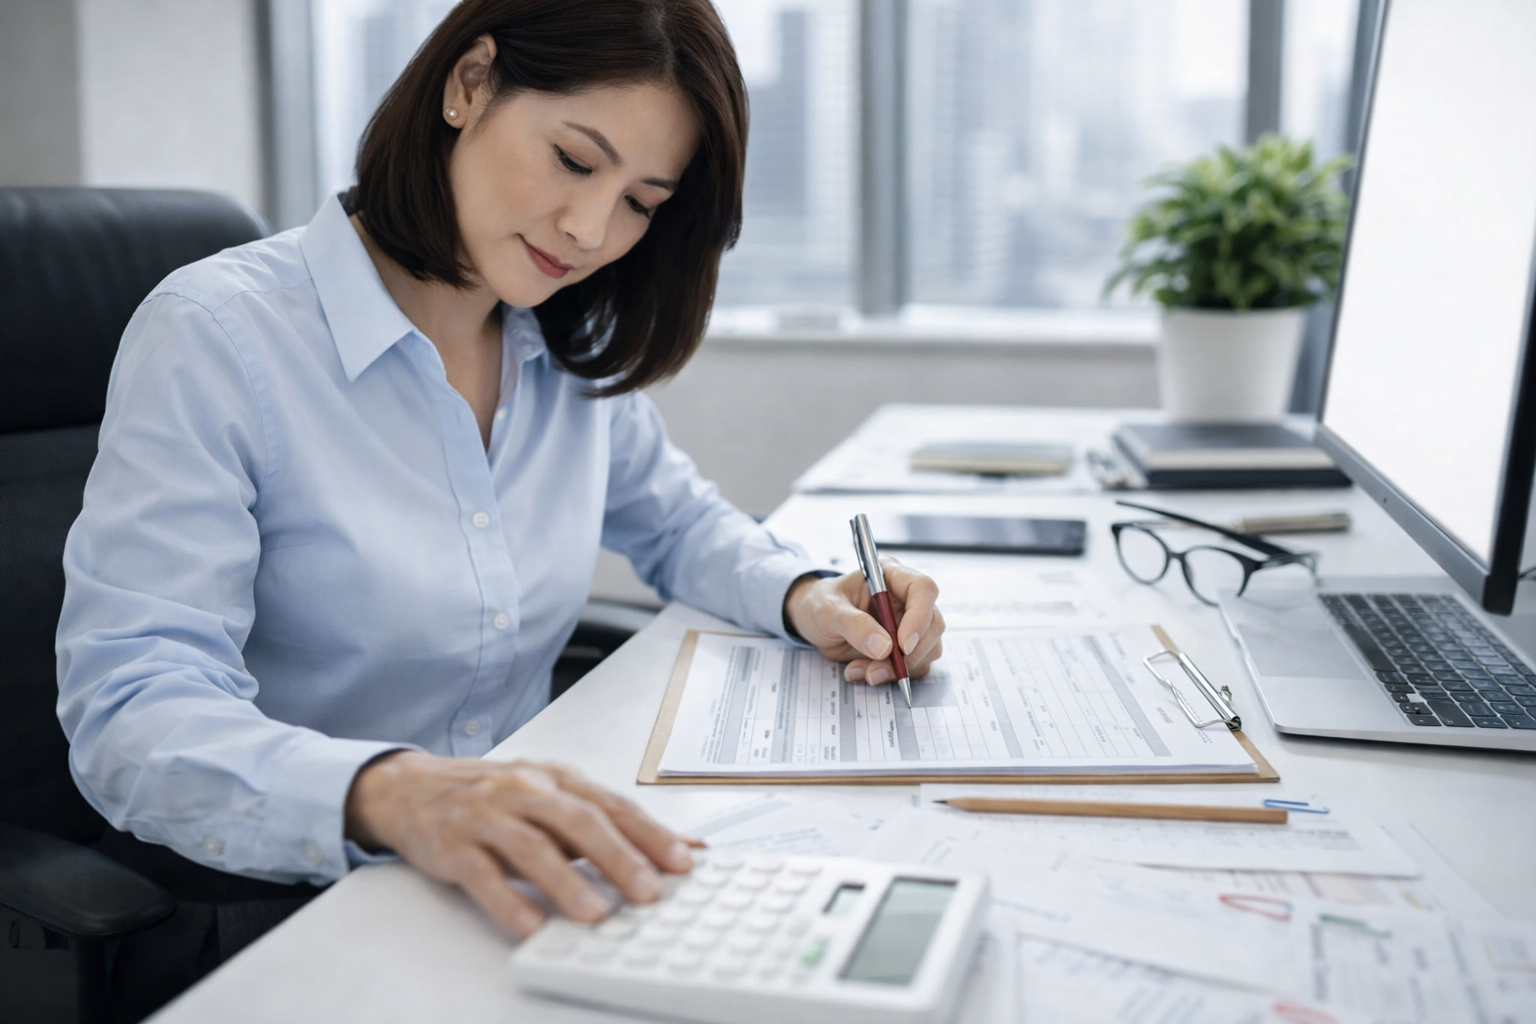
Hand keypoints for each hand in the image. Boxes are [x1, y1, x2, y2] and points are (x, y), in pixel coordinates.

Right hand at [344, 753, 694, 935]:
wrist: (411, 787)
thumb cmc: (493, 796)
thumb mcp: (553, 798)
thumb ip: (609, 823)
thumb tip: (682, 846)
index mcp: (558, 780)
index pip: (612, 805)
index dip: (649, 833)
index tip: (682, 861)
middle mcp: (527, 792)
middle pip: (579, 821)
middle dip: (618, 856)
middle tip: (648, 891)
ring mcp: (489, 816)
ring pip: (533, 846)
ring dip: (567, 881)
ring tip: (595, 913)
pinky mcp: (454, 845)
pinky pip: (482, 873)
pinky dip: (507, 899)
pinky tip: (528, 923)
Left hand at [783, 561, 944, 684]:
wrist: (813, 621)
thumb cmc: (820, 604)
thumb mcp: (827, 610)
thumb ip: (853, 625)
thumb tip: (884, 647)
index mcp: (891, 576)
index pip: (923, 589)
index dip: (919, 617)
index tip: (902, 646)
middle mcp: (906, 599)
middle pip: (932, 624)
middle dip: (908, 654)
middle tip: (876, 669)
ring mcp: (909, 624)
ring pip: (927, 650)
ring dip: (897, 669)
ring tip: (860, 671)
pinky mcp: (905, 648)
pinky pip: (914, 666)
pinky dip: (891, 675)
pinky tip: (862, 672)